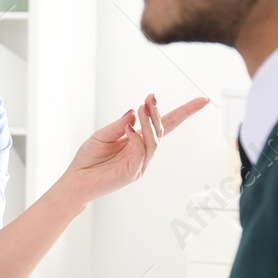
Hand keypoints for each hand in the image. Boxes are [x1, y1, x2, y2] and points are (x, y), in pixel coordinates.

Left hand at [60, 94, 208, 205]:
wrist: (76, 180)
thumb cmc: (89, 158)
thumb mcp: (102, 134)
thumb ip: (119, 124)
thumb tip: (134, 111)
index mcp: (139, 140)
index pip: (166, 124)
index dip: (184, 112)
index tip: (202, 100)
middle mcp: (143, 151)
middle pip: (161, 130)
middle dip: (158, 113)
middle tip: (150, 98)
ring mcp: (139, 164)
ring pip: (153, 142)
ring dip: (150, 124)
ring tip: (142, 108)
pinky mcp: (131, 174)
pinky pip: (140, 154)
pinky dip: (137, 139)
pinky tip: (129, 129)